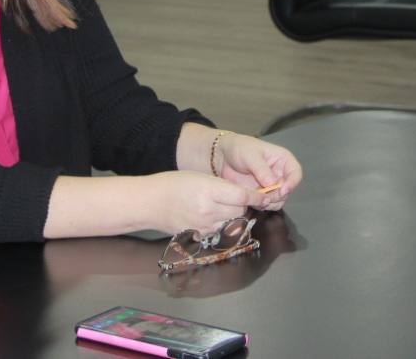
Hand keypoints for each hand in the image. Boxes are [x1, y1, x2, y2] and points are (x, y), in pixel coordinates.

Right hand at [139, 170, 268, 235]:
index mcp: (209, 191)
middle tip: (236, 198)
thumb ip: (222, 186)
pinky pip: (220, 232)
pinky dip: (222, 225)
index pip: (242, 196)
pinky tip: (212, 217)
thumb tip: (243, 195)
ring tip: (222, 207)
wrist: (150, 203)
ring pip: (232, 224)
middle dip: (242, 205)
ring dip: (233, 216)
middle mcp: (208, 211)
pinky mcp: (199, 237)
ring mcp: (204, 226)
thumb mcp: (200, 177)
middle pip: (240, 211)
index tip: (266, 197)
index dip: (256, 196)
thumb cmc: (173, 184)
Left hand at [215, 133, 303, 210]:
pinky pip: (267, 204)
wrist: (222, 157)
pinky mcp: (261, 194)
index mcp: (282, 160)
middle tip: (263, 195)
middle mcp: (280, 174)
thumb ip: (261, 169)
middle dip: (277, 195)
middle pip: (287, 190)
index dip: (292, 183)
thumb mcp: (250, 155)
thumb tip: (272, 183)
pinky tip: (251, 199)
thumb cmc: (239, 149)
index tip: (282, 191)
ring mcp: (271, 186)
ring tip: (255, 196)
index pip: (296, 173)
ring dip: (269, 202)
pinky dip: (261, 205)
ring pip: (279, 200)